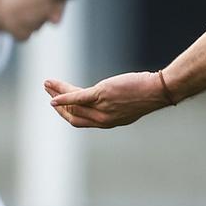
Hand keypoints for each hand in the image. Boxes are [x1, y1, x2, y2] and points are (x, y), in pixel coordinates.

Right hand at [45, 71, 168, 127]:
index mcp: (108, 122)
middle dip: (58, 104)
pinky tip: (52, 93)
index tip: (58, 104)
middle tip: (48, 91)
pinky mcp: (102, 95)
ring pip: (72, 104)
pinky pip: (78, 97)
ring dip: (57, 94)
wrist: (157, 90)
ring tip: (47, 84)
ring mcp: (102, 108)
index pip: (81, 120)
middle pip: (72, 114)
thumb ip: (113, 105)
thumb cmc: (146, 93)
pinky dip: (63, 96)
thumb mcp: (127, 103)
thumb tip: (102, 96)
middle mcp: (103, 119)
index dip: (66, 113)